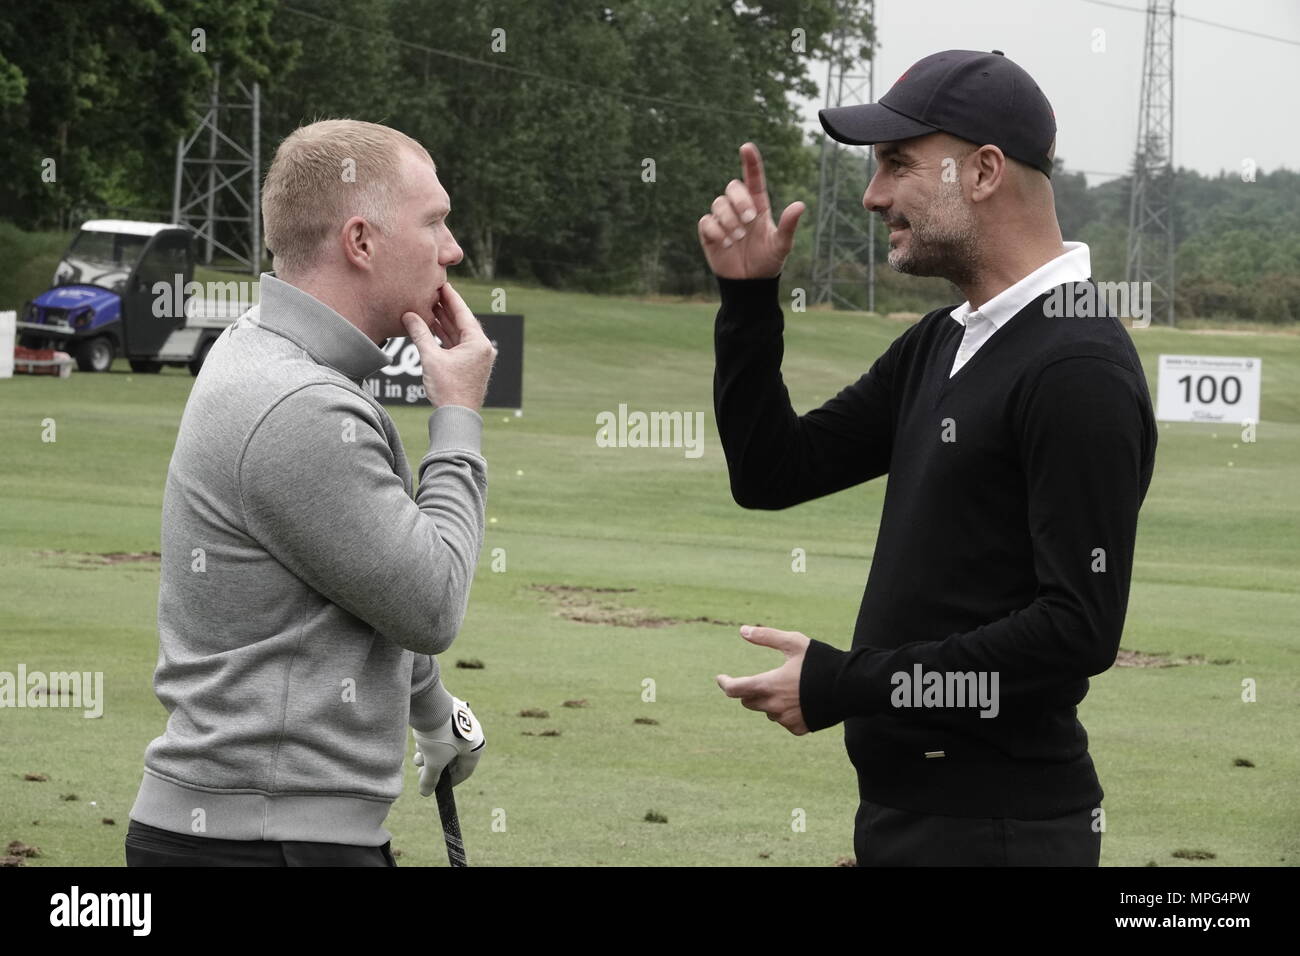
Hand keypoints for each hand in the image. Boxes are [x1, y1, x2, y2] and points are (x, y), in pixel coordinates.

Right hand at [401, 282, 496, 410]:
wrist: (457, 418)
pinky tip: (432, 328)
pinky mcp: (469, 367)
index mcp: (478, 343)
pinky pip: (457, 346)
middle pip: (462, 322)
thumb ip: (420, 334)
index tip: (442, 283)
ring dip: (444, 322)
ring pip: (458, 335)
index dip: (451, 297)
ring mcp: (477, 358)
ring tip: (429, 307)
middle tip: (432, 292)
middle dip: (446, 308)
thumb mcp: (431, 358)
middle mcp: (482, 349)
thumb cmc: (448, 390)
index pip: (463, 313)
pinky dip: (445, 337)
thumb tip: (408, 315)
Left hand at [412, 696, 484, 793]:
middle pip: (452, 758)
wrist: (431, 706)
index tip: (436, 787)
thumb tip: (425, 792)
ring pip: (445, 745)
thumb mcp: (434, 762)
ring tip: (417, 756)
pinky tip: (419, 742)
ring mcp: (462, 721)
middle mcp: (473, 733)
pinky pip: (442, 733)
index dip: (449, 782)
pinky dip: (431, 741)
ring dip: (430, 754)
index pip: (465, 771)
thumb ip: (430, 779)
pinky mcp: (450, 713)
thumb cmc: (439, 737)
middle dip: (435, 766)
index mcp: (476, 746)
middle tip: (421, 770)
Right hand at [698, 142, 805, 279]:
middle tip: (749, 221)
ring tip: (737, 238)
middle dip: (740, 201)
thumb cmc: (768, 262)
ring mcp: (723, 220)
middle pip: (733, 187)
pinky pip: (706, 222)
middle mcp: (739, 208)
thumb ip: (788, 226)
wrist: (749, 284)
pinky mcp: (709, 233)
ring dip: (729, 220)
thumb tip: (800, 205)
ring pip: (718, 203)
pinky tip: (725, 244)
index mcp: (758, 206)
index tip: (746, 147)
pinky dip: (716, 231)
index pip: (753, 178)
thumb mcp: (782, 246)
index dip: (750, 162)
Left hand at [716, 625, 810, 734]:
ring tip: (789, 688)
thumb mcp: (794, 643)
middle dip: (750, 691)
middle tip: (761, 679)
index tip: (721, 678)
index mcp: (769, 684)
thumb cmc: (821, 661)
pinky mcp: (799, 728)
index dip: (724, 684)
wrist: (852, 686)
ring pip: (767, 712)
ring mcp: (786, 720)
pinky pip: (784, 721)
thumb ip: (767, 637)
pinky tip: (800, 701)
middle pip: (748, 702)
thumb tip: (742, 630)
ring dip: (769, 702)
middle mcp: (774, 706)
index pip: (734, 690)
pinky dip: (786, 712)